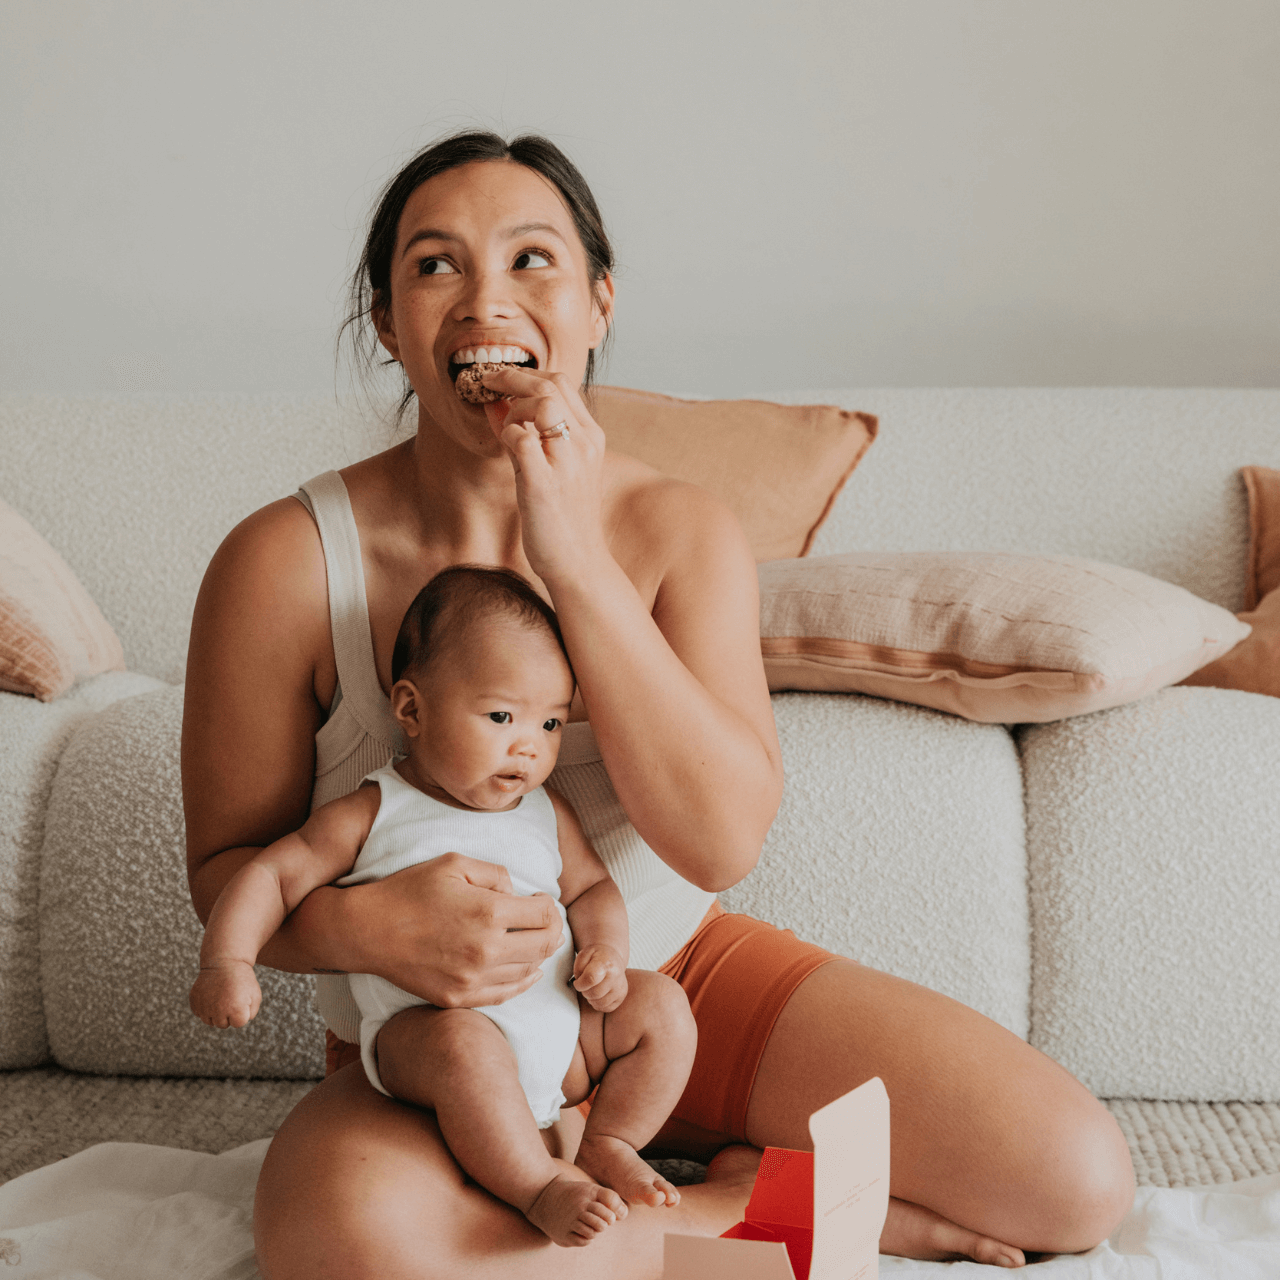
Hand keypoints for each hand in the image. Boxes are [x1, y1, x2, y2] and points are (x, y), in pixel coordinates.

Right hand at [190, 959, 260, 1028]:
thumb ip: (251, 1013)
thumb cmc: (242, 979)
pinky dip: (205, 1007)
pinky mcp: (194, 1002)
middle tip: (231, 995)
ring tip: (222, 995)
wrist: (224, 962)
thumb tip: (237, 1023)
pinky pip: (200, 1013)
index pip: (239, 1023)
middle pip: (223, 1024)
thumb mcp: (255, 995)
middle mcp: (218, 1011)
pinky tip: (211, 994)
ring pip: (210, 1021)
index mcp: (235, 1010)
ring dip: (216, 1012)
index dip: (242, 1010)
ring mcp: (204, 1007)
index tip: (241, 997)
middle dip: (229, 1013)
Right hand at [355, 853, 563, 1007]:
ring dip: (537, 955)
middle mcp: (486, 950)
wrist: (368, 931)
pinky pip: (505, 995)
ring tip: (533, 940)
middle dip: (552, 930)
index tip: (540, 899)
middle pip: (545, 946)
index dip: (550, 905)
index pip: (545, 915)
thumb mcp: (454, 863)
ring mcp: (472, 979)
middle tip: (546, 920)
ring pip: (528, 972)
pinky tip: (526, 970)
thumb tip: (519, 893)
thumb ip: (496, 873)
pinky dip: (522, 981)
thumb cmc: (410, 891)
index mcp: (488, 912)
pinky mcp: (458, 998)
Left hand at [480, 367, 609, 585]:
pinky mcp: (545, 484)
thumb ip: (525, 435)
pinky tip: (506, 447)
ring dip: (513, 404)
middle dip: (512, 375)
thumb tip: (496, 405)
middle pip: (552, 383)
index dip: (527, 374)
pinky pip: (522, 439)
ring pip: (542, 403)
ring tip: (502, 421)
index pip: (562, 383)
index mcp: (590, 437)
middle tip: (486, 381)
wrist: (577, 561)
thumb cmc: (562, 518)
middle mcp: (584, 444)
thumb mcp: (550, 469)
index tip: (501, 378)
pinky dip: (507, 434)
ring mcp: (567, 463)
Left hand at [572, 944, 627, 1012]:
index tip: (577, 982)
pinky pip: (605, 1008)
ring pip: (599, 1003)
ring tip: (592, 988)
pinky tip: (598, 993)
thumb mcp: (584, 954)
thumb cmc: (596, 956)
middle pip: (594, 994)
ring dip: (591, 998)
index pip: (591, 979)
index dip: (580, 984)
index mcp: (606, 963)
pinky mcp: (621, 996)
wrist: (612, 957)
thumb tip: (579, 983)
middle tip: (585, 984)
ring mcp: (620, 987)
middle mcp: (616, 976)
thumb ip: (578, 968)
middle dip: (585, 991)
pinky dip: (598, 1003)